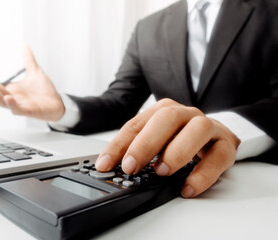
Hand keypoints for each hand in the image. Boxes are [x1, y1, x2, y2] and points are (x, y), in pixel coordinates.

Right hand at [0, 44, 64, 120]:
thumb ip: (28, 59)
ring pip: (1, 102)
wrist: (58, 104)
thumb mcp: (35, 72)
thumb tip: (22, 44)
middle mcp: (11, 98)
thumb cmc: (44, 91)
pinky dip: (12, 104)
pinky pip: (18, 109)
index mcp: (10, 89)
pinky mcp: (28, 112)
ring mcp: (19, 105)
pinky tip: (8, 98)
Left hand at [95, 99, 240, 197]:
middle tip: (131, 167)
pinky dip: (202, 175)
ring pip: (197, 130)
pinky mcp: (227, 145)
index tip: (105, 165)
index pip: (136, 124)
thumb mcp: (156, 141)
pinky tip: (187, 188)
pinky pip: (218, 157)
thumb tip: (110, 167)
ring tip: (162, 172)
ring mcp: (209, 127)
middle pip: (166, 119)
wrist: (219, 137)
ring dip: (176, 151)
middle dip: (145, 144)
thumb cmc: (181, 139)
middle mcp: (186, 114)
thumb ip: (136, 150)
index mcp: (163, 110)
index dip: (118, 145)